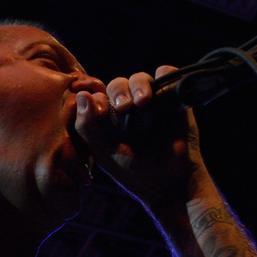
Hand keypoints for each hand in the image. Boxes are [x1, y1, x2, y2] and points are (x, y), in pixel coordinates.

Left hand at [74, 66, 207, 211]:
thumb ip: (87, 127)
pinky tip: (162, 89)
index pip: (98, 98)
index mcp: (107, 119)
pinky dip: (165, 74)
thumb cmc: (132, 171)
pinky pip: (167, 74)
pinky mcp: (173, 98)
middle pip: (118, 85)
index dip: (97, 101)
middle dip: (119, 92)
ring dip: (139, 85)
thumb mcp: (103, 152)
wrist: (168, 182)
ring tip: (143, 101)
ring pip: (140, 78)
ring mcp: (151, 101)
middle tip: (124, 107)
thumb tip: (82, 95)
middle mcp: (128, 107)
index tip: (101, 113)